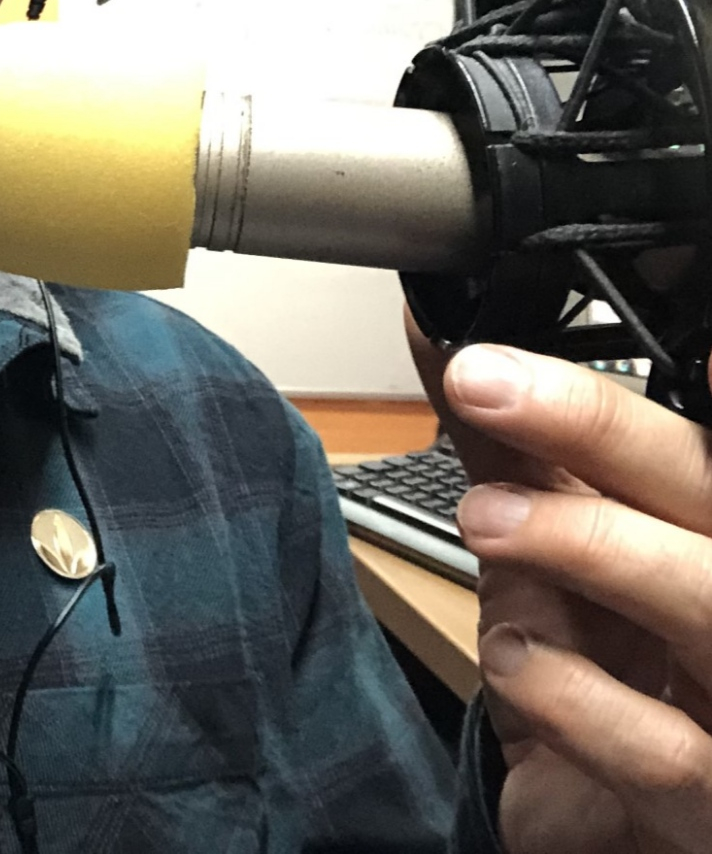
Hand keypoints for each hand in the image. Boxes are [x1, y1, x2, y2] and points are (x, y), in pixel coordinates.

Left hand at [408, 316, 711, 852]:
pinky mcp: (707, 807)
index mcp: (709, 526)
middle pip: (710, 491)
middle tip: (487, 382)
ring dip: (591, 544)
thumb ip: (511, 451)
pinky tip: (513, 659)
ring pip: (710, 605)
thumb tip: (448, 343)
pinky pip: (666, 752)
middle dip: (602, 425)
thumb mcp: (551, 549)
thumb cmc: (600, 669)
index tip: (614, 330)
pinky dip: (574, 695)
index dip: (673, 385)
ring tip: (486, 517)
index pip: (699, 443)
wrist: (605, 826)